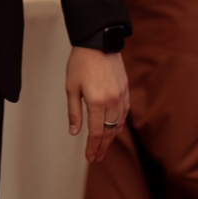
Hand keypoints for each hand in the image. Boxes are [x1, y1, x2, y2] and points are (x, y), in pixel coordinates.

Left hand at [66, 46, 130, 163]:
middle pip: (109, 132)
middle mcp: (112, 101)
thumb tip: (74, 132)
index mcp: (97, 102)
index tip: (90, 157)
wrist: (99, 41)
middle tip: (98, 157)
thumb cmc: (81, 62)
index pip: (96, 132)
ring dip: (112, 137)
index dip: (93, 147)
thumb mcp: (71, 87)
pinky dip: (119, 123)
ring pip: (119, 123)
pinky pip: (124, 112)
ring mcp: (121, 95)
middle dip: (103, 146)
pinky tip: (114, 128)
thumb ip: (74, 112)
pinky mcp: (126, 89)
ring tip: (104, 146)